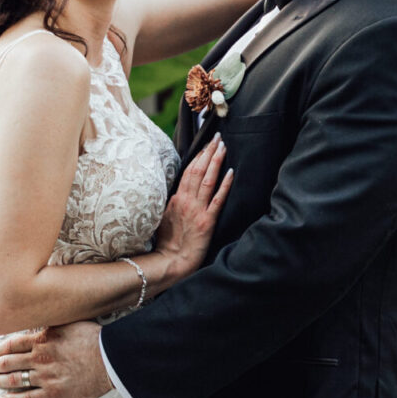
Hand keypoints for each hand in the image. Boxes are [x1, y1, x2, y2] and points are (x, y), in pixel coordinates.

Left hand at [0, 323, 112, 397]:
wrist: (111, 359)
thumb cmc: (95, 339)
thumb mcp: (71, 323)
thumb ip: (51, 324)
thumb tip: (39, 323)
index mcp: (43, 339)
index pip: (12, 344)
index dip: (0, 349)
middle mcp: (40, 357)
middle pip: (8, 362)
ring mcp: (44, 376)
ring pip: (13, 380)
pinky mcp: (52, 393)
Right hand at [156, 138, 231, 282]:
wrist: (171, 260)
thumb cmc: (169, 241)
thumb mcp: (165, 216)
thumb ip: (173, 201)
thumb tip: (180, 188)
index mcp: (176, 198)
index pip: (188, 171)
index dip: (198, 156)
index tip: (206, 144)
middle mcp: (185, 201)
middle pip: (197, 170)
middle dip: (208, 152)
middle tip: (217, 137)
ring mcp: (196, 210)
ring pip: (206, 180)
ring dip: (215, 161)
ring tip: (223, 147)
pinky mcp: (207, 221)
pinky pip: (217, 200)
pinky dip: (224, 185)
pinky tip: (231, 172)